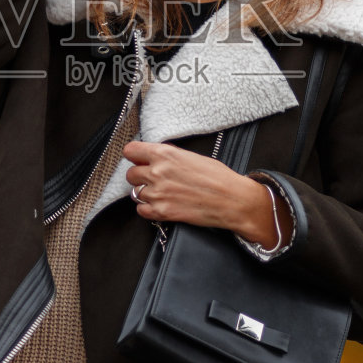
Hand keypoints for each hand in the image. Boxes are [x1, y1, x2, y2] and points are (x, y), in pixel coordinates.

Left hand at [123, 141, 290, 247]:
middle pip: (130, 174)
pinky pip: (141, 210)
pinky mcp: (162, 212)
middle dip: (140, 176)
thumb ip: (169, 157)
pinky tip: (161, 205)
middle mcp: (158, 173)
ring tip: (162, 193)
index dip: (135, 156)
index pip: (131, 151)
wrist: (232, 200)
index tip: (138, 159)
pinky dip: (148, 209)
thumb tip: (156, 158)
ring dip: (146, 193)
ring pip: (135, 193)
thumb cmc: (218, 177)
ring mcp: (158, 194)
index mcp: (165, 154)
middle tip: (153, 179)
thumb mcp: (191, 156)